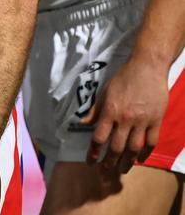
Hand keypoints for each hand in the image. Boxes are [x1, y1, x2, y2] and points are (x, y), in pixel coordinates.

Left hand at [82, 56, 169, 172]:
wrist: (147, 67)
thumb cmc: (123, 78)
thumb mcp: (104, 92)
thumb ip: (95, 110)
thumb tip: (83, 123)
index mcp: (110, 111)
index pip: (99, 137)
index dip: (93, 152)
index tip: (90, 162)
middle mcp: (125, 118)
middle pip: (116, 147)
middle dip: (109, 162)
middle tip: (105, 171)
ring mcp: (142, 120)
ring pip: (134, 148)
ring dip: (127, 161)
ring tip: (122, 169)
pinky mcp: (156, 120)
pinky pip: (151, 141)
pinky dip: (146, 153)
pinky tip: (141, 159)